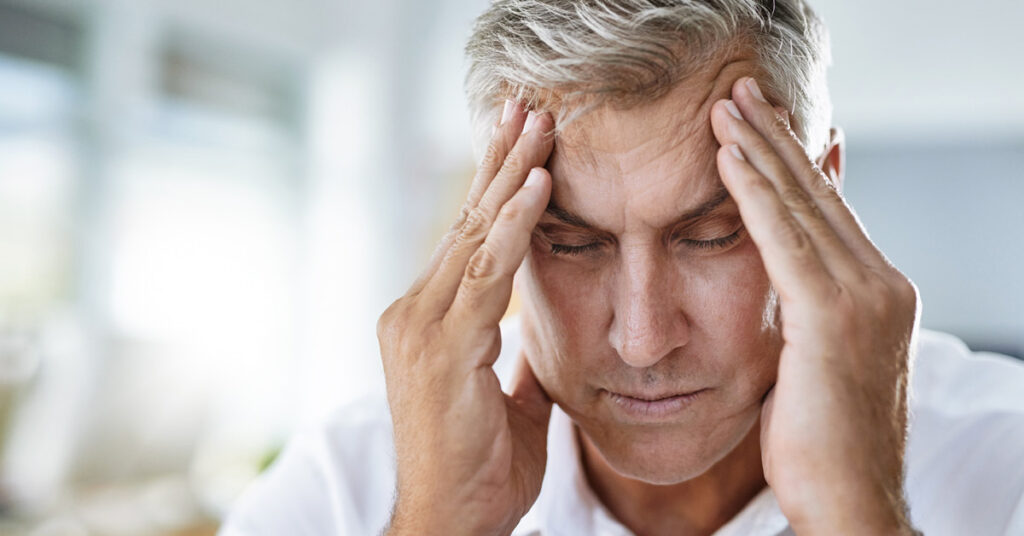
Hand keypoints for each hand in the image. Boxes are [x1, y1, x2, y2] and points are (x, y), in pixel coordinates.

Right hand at [376, 102, 554, 535]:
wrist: (449, 524)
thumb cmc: (479, 471)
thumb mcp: (509, 402)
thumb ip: (517, 361)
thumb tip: (536, 338)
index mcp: (427, 322)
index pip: (467, 241)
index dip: (495, 190)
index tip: (522, 146)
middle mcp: (413, 312)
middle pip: (466, 223)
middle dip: (500, 163)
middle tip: (527, 109)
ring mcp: (421, 326)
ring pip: (474, 235)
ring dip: (511, 176)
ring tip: (539, 125)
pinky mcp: (439, 345)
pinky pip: (486, 273)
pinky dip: (515, 225)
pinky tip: (540, 185)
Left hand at [710, 78, 920, 534]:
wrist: (851, 503)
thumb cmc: (822, 444)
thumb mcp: (815, 362)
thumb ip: (807, 313)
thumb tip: (785, 286)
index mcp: (878, 292)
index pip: (829, 212)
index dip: (793, 165)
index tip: (762, 125)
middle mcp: (880, 284)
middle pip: (818, 195)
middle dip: (776, 139)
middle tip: (741, 93)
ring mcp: (862, 297)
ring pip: (800, 206)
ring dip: (759, 150)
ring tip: (725, 107)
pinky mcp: (829, 317)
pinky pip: (781, 239)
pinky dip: (752, 194)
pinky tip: (726, 157)